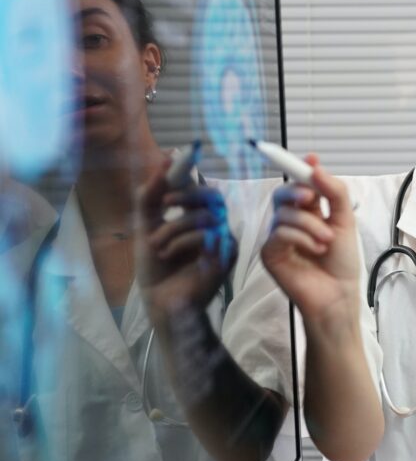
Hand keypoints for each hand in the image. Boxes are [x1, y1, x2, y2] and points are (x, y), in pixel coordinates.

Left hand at [137, 157, 236, 321]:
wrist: (158, 299)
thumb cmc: (155, 266)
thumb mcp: (146, 225)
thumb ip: (150, 195)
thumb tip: (163, 161)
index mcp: (197, 216)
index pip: (201, 188)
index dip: (188, 176)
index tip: (172, 164)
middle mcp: (214, 226)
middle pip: (212, 196)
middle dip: (185, 196)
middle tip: (163, 204)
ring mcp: (222, 242)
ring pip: (207, 216)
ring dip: (174, 228)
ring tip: (157, 245)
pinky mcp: (225, 257)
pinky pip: (207, 235)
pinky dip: (182, 241)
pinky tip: (169, 254)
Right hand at [260, 155, 360, 324]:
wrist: (338, 295)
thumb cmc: (342, 262)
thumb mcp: (345, 221)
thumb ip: (334, 192)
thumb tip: (315, 165)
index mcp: (310, 211)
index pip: (299, 184)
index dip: (300, 169)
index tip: (310, 158)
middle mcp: (291, 222)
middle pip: (282, 193)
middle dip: (297, 191)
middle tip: (311, 198)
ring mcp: (278, 237)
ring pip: (284, 213)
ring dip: (310, 225)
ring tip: (327, 242)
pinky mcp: (270, 253)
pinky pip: (279, 233)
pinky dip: (301, 238)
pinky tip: (316, 251)